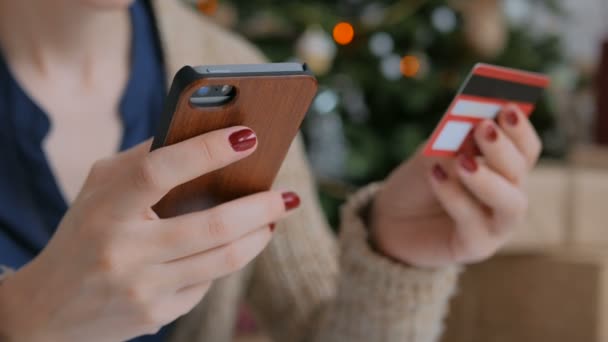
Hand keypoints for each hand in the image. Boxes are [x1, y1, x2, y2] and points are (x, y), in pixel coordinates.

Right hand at [0, 127, 299, 341]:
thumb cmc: (84, 233)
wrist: (47, 310)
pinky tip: (238, 244)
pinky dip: (229, 259)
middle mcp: (123, 251)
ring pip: (223, 260)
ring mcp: (141, 288)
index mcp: (106, 209)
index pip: (158, 170)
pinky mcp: (156, 315)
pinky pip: (208, 283)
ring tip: (275, 215)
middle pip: (212, 226)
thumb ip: (142, 160)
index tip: (248, 137)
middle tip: (287, 194)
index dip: (206, 151)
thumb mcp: (98, 189)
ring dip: (260, 235)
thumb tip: (203, 135)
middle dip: (261, 206)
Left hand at [371, 105, 539, 267]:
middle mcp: (508, 194)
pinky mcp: (477, 246)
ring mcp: (496, 223)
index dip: (520, 128)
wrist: (391, 219)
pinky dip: (454, 196)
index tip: (507, 106)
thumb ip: (451, 139)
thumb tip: (468, 122)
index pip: (525, 148)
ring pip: (511, 202)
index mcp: (503, 167)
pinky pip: (473, 221)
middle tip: (484, 127)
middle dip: (503, 148)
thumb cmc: (418, 182)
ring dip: (487, 178)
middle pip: (521, 170)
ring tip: (463, 161)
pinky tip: (435, 176)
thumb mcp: (431, 153)